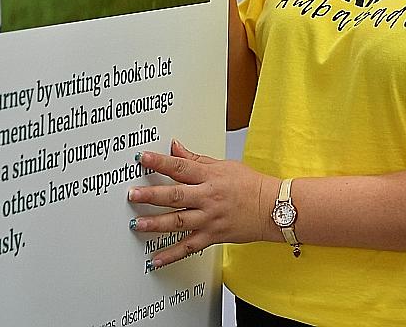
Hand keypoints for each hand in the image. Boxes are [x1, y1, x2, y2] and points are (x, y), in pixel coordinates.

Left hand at [128, 139, 276, 268]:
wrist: (272, 208)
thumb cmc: (249, 185)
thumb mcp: (223, 165)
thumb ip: (195, 159)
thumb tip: (175, 148)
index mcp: (210, 177)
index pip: (181, 167)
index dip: (160, 162)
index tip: (142, 158)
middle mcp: (209, 198)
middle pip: (176, 196)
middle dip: (151, 195)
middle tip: (132, 194)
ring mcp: (210, 219)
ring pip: (179, 222)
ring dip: (156, 224)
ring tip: (137, 224)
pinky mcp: (213, 236)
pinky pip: (189, 247)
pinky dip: (171, 254)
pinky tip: (155, 258)